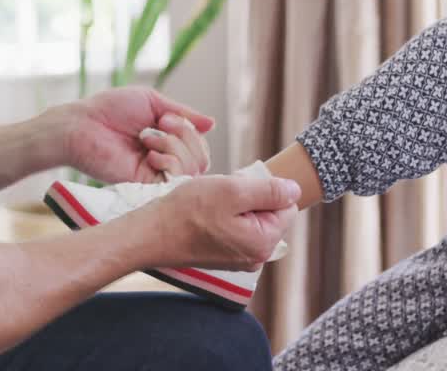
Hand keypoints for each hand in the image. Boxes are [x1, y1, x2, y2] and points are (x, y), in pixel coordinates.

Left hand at [53, 86, 212, 183]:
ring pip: (193, 169)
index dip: (191, 131)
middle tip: (160, 125)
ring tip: (147, 138)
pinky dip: (171, 163)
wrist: (82, 125)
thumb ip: (184, 115)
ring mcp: (156, 175)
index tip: (166, 118)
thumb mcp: (154, 103)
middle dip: (186, 136)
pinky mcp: (146, 186)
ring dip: (174, 146)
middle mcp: (165, 161)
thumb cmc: (110, 109)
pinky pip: (176, 180)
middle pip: (202, 159)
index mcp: (167, 142)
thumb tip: (212, 124)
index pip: (199, 146)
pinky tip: (151, 155)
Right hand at [138, 175, 300, 270]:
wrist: (151, 234)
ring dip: (235, 205)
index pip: (286, 206)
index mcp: (263, 243)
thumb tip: (295, 190)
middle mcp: (255, 256)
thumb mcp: (233, 191)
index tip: (240, 187)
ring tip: (212, 204)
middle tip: (223, 194)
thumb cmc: (188, 212)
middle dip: (250, 198)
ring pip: (250, 218)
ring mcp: (239, 259)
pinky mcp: (223, 256)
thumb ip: (270, 191)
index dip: (265, 189)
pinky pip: (235, 228)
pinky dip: (224, 215)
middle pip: (269, 213)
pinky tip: (205, 214)